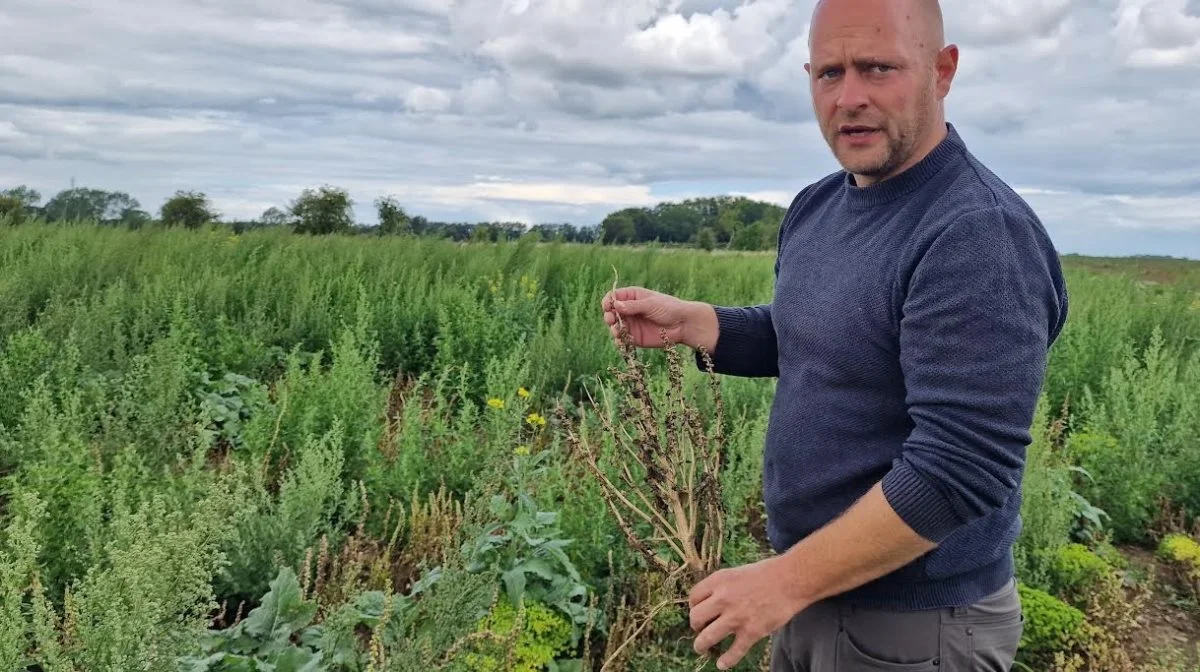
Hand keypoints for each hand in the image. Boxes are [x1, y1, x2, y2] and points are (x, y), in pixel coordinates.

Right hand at [600, 286, 716, 350]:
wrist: (683, 324)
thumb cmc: (669, 308)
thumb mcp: (650, 304)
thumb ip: (633, 306)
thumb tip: (615, 305)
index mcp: (632, 296)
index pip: (614, 297)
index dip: (608, 302)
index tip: (608, 307)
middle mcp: (629, 310)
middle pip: (611, 312)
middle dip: (609, 316)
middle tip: (612, 320)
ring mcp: (631, 324)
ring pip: (614, 327)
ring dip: (613, 329)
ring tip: (617, 332)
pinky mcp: (635, 337)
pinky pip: (622, 340)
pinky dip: (619, 342)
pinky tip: (620, 342)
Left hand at [688, 557, 807, 669]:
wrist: (791, 580)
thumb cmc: (767, 574)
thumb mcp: (737, 572)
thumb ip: (723, 586)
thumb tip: (711, 601)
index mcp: (719, 580)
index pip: (694, 597)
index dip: (693, 607)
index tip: (699, 612)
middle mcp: (723, 598)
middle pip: (696, 618)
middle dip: (696, 626)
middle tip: (700, 629)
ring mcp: (736, 616)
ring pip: (707, 637)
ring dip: (701, 646)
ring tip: (701, 649)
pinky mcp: (751, 632)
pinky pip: (734, 651)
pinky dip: (726, 660)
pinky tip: (722, 664)